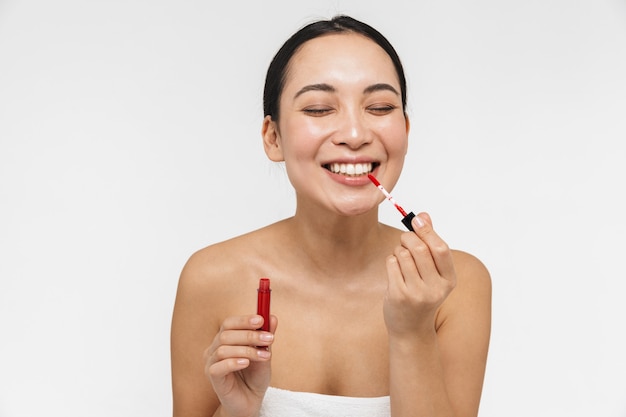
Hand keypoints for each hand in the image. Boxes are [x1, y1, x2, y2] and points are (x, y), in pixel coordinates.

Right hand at [203, 314, 277, 416]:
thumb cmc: (254, 377)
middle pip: (226, 334)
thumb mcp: (264, 354)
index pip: (229, 323)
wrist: (251, 401)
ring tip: (265, 356)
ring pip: (223, 349)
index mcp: (225, 339)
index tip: (261, 320)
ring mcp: (211, 362)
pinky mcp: (212, 377)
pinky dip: (233, 362)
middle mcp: (214, 348)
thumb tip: (273, 317)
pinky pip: (218, 366)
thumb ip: (265, 337)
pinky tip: (246, 363)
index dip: (244, 320)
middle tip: (269, 339)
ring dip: (247, 350)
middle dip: (250, 335)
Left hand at [384, 212, 456, 336]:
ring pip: (402, 254)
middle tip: (405, 241)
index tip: (417, 220)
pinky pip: (391, 264)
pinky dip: (391, 262)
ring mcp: (416, 293)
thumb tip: (424, 215)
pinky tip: (395, 272)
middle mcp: (435, 288)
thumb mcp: (433, 272)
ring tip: (401, 261)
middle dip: (408, 238)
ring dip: (398, 251)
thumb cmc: (422, 293)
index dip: (428, 231)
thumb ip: (430, 242)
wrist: (411, 328)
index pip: (440, 249)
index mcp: (449, 280)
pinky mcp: (398, 295)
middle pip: (419, 249)